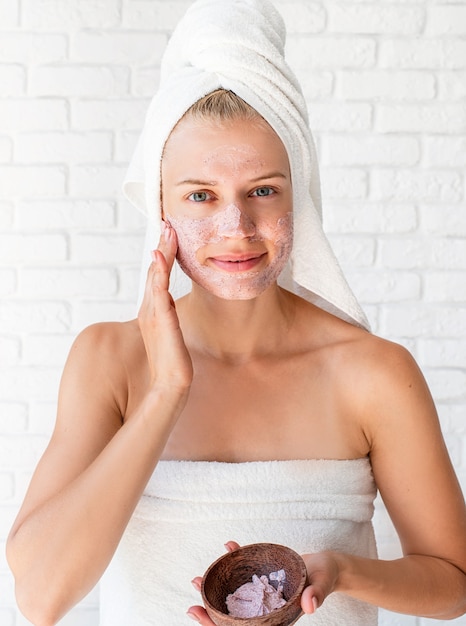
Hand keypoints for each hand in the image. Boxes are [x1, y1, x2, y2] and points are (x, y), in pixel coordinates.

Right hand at [138, 222, 192, 392]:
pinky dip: (158, 275)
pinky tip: (161, 259)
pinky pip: (158, 294)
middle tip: (167, 222)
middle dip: (161, 246)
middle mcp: (150, 309)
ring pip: (155, 278)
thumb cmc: (172, 362)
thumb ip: (171, 317)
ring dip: (161, 254)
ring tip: (166, 233)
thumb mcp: (172, 334)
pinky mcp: (161, 323)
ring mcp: (154, 315)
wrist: (171, 386)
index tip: (170, 233)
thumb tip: (174, 304)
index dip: (164, 254)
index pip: (157, 276)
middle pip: (154, 271)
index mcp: (153, 310)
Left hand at [187, 545, 338, 621]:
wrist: (328, 566)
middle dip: (209, 612)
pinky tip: (228, 546)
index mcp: (275, 617)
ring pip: (232, 597)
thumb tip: (310, 605)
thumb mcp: (322, 585)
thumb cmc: (326, 577)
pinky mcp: (261, 578)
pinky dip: (234, 559)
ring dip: (214, 588)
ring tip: (196, 579)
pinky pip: (243, 571)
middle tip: (192, 599)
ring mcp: (261, 594)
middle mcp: (264, 608)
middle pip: (232, 617)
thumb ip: (316, 595)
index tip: (199, 614)